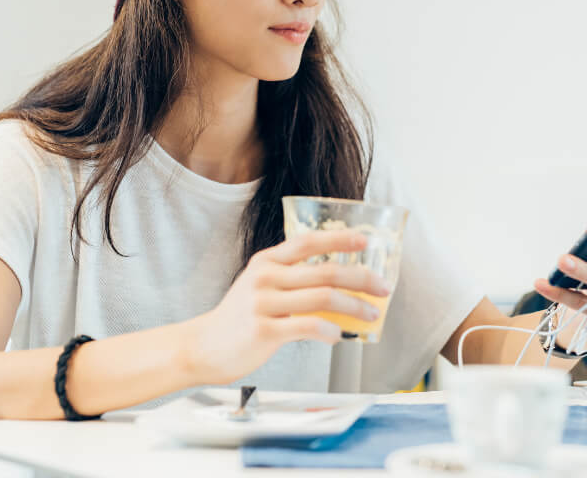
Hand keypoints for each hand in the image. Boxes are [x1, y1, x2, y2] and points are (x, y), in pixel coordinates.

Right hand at [187, 230, 389, 384]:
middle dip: (361, 278)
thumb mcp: (260, 285)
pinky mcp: (263, 330)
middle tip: (383, 287)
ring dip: (354, 306)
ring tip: (371, 314)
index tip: (365, 242)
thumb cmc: (239, 317)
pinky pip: (307, 327)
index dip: (338, 239)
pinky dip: (329, 330)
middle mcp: (265, 276)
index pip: (307, 241)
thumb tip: (338, 284)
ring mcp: (263, 303)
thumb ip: (291, 278)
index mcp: (267, 261)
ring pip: (321, 298)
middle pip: (324, 271)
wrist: (203, 346)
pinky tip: (339, 336)